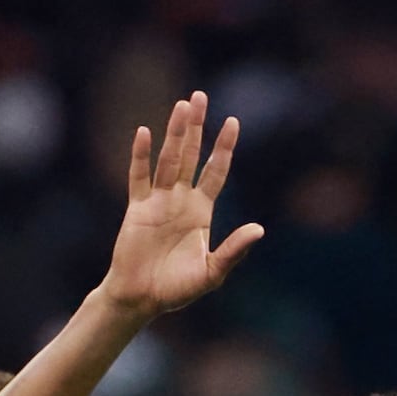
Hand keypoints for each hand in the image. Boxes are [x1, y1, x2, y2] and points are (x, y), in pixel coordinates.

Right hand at [97, 94, 259, 321]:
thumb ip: (233, 250)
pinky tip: (145, 133)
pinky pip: (138, 177)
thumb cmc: (176, 289)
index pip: (215, 171)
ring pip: (168, 160)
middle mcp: (180, 200)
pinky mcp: (137, 209)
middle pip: (190, 155)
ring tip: (181, 106)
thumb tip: (259, 229)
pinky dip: (141, 156)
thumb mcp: (212, 273)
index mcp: (201, 211)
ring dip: (174, 133)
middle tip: (200, 97)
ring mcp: (158, 202)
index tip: (233, 121)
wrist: (141, 299)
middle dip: (196, 127)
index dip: (223, 147)